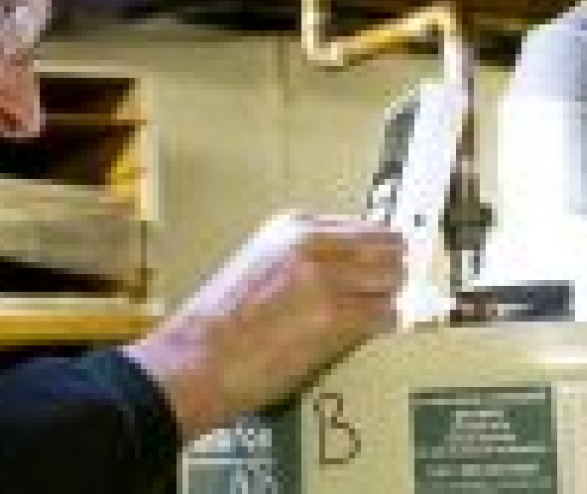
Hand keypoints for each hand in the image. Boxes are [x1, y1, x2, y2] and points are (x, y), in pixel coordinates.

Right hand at [123, 212, 404, 438]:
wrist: (195, 359)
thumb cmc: (218, 322)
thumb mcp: (258, 263)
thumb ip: (302, 256)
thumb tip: (350, 265)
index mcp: (292, 227)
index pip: (366, 226)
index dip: (379, 250)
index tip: (385, 263)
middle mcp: (312, 244)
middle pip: (387, 247)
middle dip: (391, 271)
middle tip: (388, 291)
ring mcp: (324, 279)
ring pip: (391, 280)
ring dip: (388, 299)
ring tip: (373, 313)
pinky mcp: (333, 318)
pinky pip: (384, 315)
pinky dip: (383, 326)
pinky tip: (368, 333)